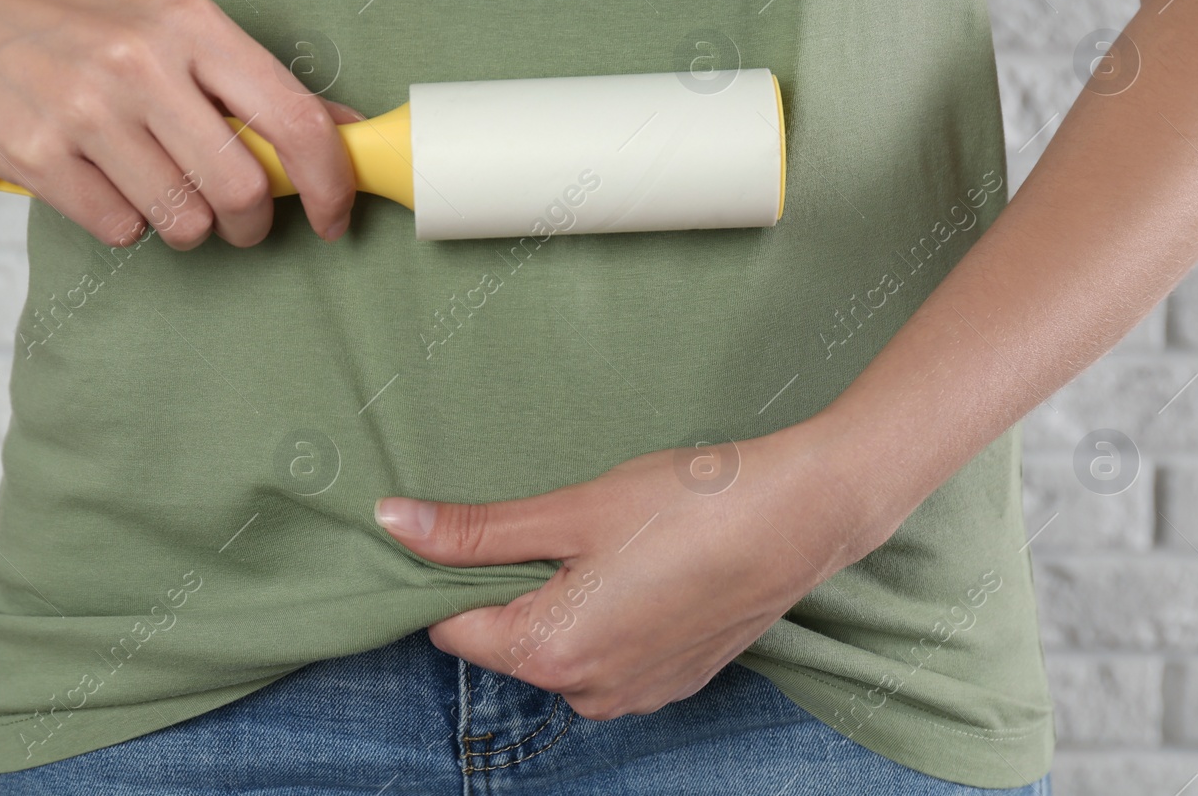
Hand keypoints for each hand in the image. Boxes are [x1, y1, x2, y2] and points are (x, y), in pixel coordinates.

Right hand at [0, 0, 361, 249]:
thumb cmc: (76, 22)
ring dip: (184, 226)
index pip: (294, 118)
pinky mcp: (35, 153)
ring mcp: (85, 109)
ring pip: (181, 218)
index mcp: (192, 24)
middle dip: (249, 222)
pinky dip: (123, 222)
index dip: (330, 182)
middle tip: (237, 220)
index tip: (334, 216)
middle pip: (241, 187)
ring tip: (158, 190)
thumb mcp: (170, 24)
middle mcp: (142, 63)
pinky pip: (118, 228)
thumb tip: (344, 128)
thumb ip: (252, 80)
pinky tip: (101, 182)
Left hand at [374, 419, 892, 718]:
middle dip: (517, 581)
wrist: (804, 515)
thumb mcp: (573, 509)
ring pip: (560, 643)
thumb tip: (393, 523)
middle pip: (507, 637)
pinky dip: (610, 611)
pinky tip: (646, 563)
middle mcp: (588, 694)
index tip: (481, 525)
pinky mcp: (673, 680)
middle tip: (563, 521)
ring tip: (615, 539)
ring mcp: (635, 694)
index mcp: (551, 654)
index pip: (453, 626)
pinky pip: (609, 651)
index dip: (454, 572)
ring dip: (566, 595)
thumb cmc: (691, 505)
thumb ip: (478, 530)